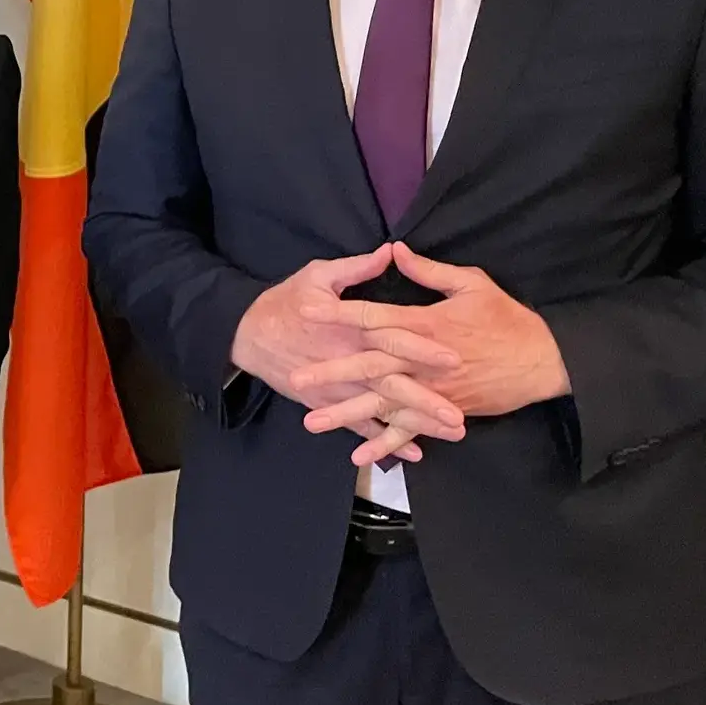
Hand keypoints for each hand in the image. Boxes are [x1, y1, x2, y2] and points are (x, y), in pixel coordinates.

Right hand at [233, 247, 466, 462]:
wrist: (246, 334)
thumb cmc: (285, 301)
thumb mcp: (318, 275)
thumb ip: (356, 267)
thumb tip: (391, 252)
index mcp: (350, 327)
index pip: (392, 338)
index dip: (422, 347)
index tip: (454, 357)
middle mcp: (347, 361)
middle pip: (392, 382)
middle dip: (426, 399)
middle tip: (458, 415)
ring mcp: (336, 387)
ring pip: (381, 408)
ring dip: (416, 423)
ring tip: (451, 433)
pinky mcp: (327, 401)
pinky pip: (359, 425)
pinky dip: (384, 441)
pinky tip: (413, 452)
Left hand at [301, 241, 570, 419]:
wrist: (544, 361)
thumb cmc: (507, 319)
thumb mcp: (472, 284)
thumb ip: (429, 271)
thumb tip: (395, 250)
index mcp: (425, 324)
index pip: (373, 317)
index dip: (339, 314)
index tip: (307, 312)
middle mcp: (423, 361)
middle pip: (368, 366)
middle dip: (331, 372)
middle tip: (297, 379)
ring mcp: (432, 390)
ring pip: (382, 404)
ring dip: (347, 414)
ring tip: (313, 423)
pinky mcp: (444, 411)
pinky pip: (410, 430)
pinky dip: (386, 443)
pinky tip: (358, 453)